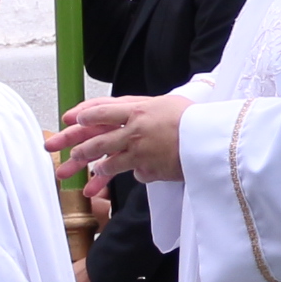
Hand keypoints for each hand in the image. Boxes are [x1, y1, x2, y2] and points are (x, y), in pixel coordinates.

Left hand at [56, 95, 189, 184]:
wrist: (212, 138)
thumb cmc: (192, 118)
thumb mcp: (164, 103)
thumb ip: (140, 107)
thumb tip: (119, 112)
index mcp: (137, 110)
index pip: (101, 111)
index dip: (83, 116)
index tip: (70, 119)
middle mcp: (134, 130)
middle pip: (97, 141)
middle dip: (78, 150)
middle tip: (68, 154)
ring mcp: (140, 152)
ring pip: (109, 163)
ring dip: (98, 170)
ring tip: (91, 176)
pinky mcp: (149, 169)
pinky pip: (135, 174)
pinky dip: (136, 175)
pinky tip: (135, 178)